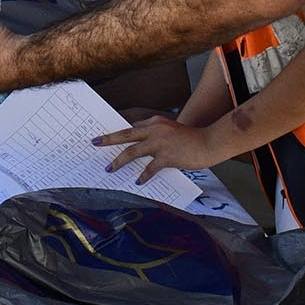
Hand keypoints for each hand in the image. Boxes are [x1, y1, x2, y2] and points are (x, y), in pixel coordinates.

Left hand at [94, 114, 228, 181]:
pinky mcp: (167, 156)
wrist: (210, 142)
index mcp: (156, 122)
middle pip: (126, 134)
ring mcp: (160, 142)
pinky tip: (138, 181)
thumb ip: (157, 137)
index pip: (133, 128)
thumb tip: (143, 149)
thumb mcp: (172, 132)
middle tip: (95, 142)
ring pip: (132, 151)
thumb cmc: (193, 139)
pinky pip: (149, 168)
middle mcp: (155, 129)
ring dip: (119, 161)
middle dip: (108, 139)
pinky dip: (143, 175)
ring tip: (109, 169)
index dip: (119, 134)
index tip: (107, 138)